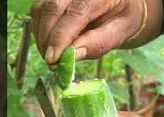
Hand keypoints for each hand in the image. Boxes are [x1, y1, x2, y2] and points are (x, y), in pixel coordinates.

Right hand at [31, 0, 162, 63]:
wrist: (123, 3)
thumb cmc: (125, 18)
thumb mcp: (122, 31)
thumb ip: (100, 43)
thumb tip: (74, 56)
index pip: (75, 14)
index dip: (61, 38)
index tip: (53, 59)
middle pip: (52, 8)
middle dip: (48, 39)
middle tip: (52, 63)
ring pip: (41, 9)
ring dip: (42, 36)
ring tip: (53, 56)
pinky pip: (39, 10)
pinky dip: (40, 30)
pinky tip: (51, 45)